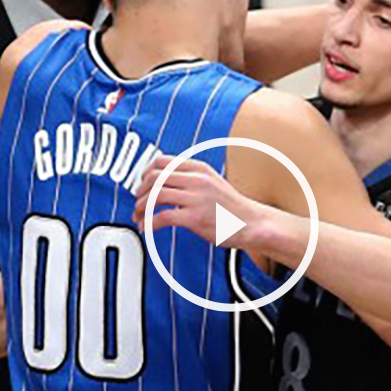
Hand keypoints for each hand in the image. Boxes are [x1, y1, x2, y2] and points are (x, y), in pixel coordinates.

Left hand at [132, 156, 268, 246]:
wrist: (252, 223)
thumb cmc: (232, 207)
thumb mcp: (212, 182)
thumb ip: (191, 179)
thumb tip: (164, 183)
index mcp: (200, 169)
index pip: (162, 162)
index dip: (145, 173)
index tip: (142, 185)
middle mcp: (197, 180)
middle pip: (155, 178)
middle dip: (140, 192)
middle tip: (137, 204)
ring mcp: (197, 198)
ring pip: (156, 196)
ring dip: (141, 207)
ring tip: (139, 217)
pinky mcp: (196, 218)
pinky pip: (163, 217)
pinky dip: (149, 223)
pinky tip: (147, 229)